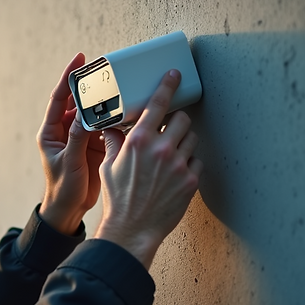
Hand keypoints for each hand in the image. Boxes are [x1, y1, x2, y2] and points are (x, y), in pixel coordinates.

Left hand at [37, 53, 106, 234]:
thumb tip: (84, 113)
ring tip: (120, 85)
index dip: (68, 78)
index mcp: (51, 132)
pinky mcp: (94, 145)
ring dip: (105, 100)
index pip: (59, 98)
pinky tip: (127, 110)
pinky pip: (106, 126)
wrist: (70, 210)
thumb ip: (77, 137)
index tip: (79, 60)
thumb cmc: (62, 189)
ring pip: (94, 112)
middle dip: (90, 84)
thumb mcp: (69, 162)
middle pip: (78, 101)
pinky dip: (115, 118)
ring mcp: (80, 137)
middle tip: (105, 68)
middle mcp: (65, 130)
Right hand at [95, 70, 203, 267]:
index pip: (158, 103)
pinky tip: (175, 175)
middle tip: (169, 131)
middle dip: (176, 122)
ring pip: (191, 139)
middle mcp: (160, 149)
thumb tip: (111, 128)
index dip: (168, 85)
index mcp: (138, 141)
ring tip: (169, 156)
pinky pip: (196, 161)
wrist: (131, 229)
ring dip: (182, 143)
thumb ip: (114, 142)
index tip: (175, 75)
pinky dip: (188, 164)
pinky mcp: (190, 180)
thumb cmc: (118, 199)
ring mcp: (178, 164)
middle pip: (182, 119)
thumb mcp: (109, 166)